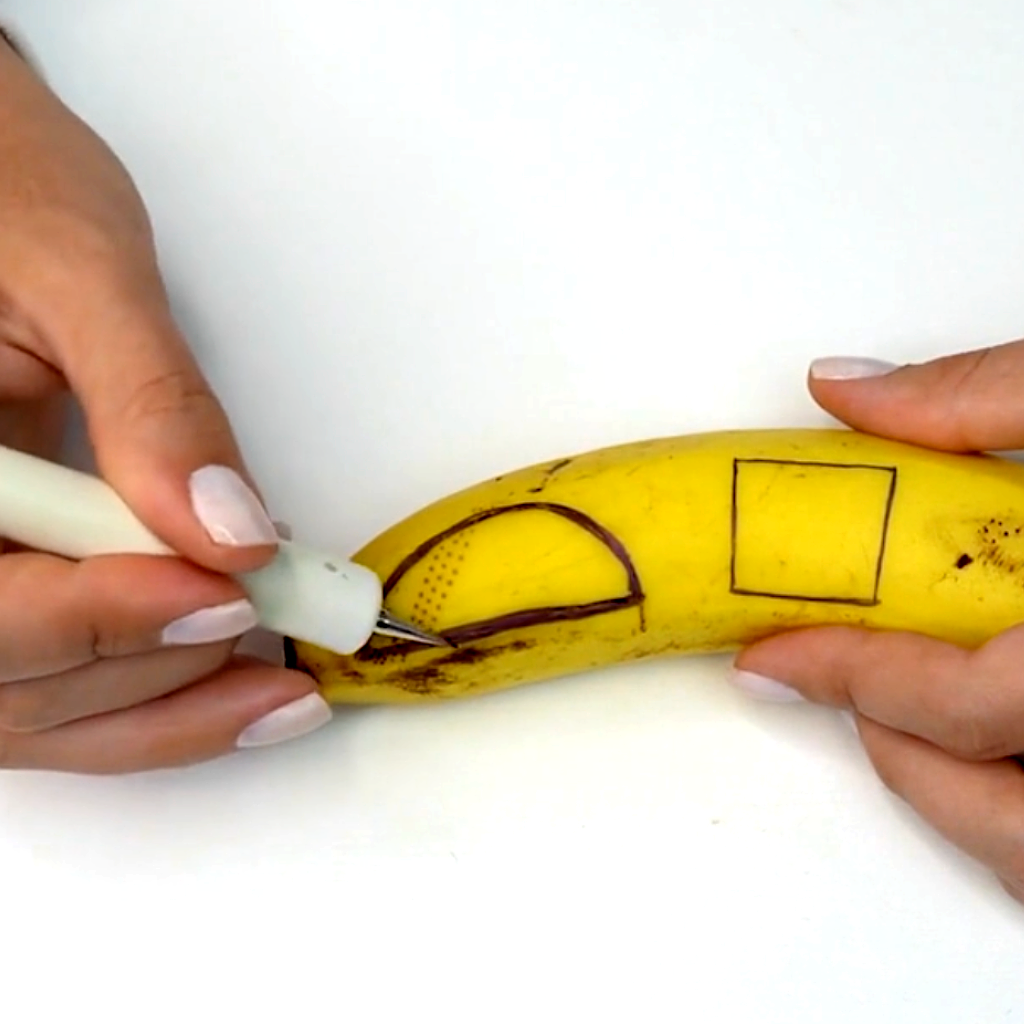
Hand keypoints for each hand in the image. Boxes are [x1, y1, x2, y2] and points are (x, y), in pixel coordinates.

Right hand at [0, 39, 329, 771]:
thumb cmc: (4, 190)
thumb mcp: (80, 275)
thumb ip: (154, 405)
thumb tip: (233, 531)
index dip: (101, 618)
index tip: (228, 596)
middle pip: (8, 683)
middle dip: (152, 673)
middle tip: (279, 641)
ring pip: (35, 707)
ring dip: (162, 713)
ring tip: (279, 692)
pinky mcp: (8, 583)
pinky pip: (60, 677)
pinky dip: (149, 699)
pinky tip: (235, 689)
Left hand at [732, 344, 1023, 902]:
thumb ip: (985, 394)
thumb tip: (847, 393)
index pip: (969, 701)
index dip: (855, 680)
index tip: (778, 662)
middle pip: (1015, 825)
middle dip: (907, 760)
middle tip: (850, 693)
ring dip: (972, 805)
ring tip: (921, 725)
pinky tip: (1008, 746)